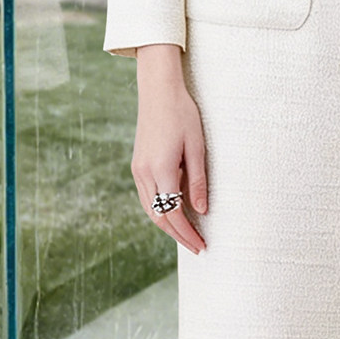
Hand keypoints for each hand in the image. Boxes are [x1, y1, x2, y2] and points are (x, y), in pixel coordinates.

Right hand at [131, 43, 208, 255]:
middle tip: (197, 247)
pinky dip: (160, 210)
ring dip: (168, 225)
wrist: (158, 91)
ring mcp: (137, 169)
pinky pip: (147, 196)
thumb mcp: (197, 147)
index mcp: (160, 170)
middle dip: (178, 235)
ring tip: (187, 235)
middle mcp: (144, 173)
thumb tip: (202, 211)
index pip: (174, 214)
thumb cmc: (182, 114)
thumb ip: (198, 181)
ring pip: (150, 209)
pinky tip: (174, 212)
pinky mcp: (137, 165)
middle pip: (159, 217)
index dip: (188, 234)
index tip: (202, 246)